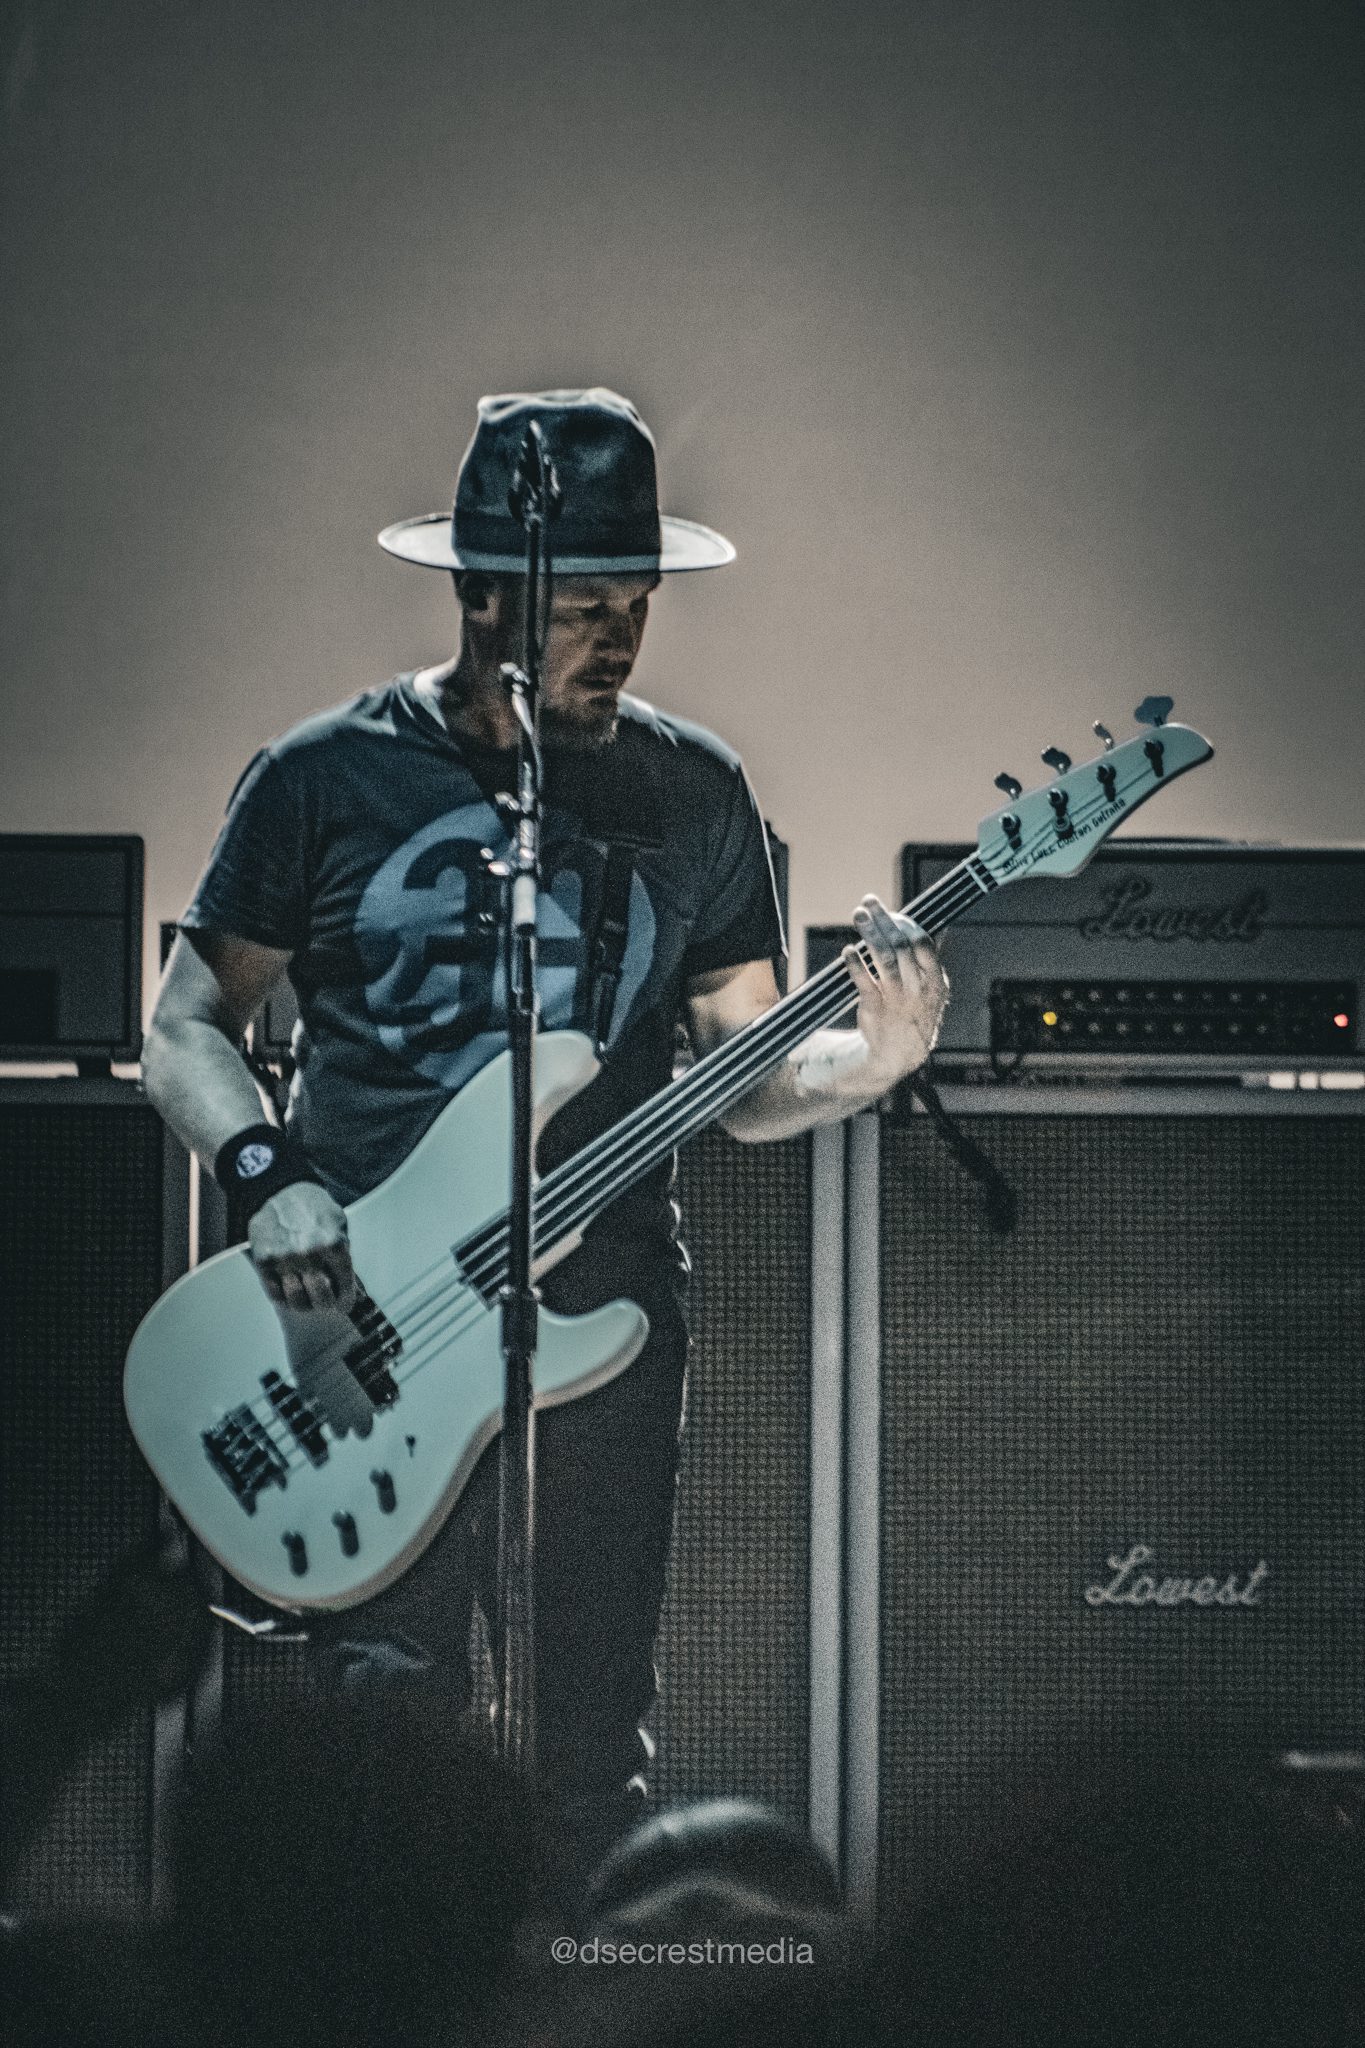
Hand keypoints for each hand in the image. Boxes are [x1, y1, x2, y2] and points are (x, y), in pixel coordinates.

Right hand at [247, 1181, 356, 1312]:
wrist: (281, 1190)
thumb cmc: (313, 1207)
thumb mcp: (339, 1224)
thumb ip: (344, 1255)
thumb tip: (354, 1287)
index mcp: (334, 1245)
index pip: (345, 1287)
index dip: (346, 1301)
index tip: (344, 1305)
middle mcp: (311, 1254)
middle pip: (322, 1300)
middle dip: (326, 1303)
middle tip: (325, 1300)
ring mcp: (286, 1259)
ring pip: (298, 1301)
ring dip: (304, 1302)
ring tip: (306, 1296)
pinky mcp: (265, 1261)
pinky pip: (275, 1294)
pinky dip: (284, 1296)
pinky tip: (289, 1288)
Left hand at [843, 895, 947, 1084]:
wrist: (900, 1054)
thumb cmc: (915, 1013)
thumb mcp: (933, 989)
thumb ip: (932, 959)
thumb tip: (941, 929)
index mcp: (934, 980)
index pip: (922, 943)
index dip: (905, 923)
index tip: (890, 911)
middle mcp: (917, 988)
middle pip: (900, 946)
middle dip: (883, 920)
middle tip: (867, 903)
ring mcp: (896, 1000)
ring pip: (883, 960)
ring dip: (869, 934)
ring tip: (858, 915)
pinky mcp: (875, 1010)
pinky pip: (865, 983)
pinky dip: (856, 965)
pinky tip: (848, 950)